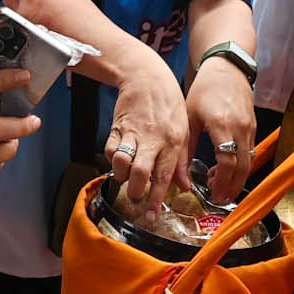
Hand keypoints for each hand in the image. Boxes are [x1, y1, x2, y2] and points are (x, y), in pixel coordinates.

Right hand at [105, 52, 189, 215]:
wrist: (146, 77)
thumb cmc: (169, 105)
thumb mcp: (183, 130)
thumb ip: (181, 162)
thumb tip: (183, 188)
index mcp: (172, 142)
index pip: (164, 176)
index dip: (156, 199)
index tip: (151, 216)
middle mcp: (152, 139)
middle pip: (140, 172)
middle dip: (135, 191)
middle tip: (136, 197)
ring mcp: (132, 133)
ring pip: (120, 162)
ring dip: (121, 175)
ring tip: (127, 177)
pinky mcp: (116, 127)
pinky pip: (109, 150)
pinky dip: (112, 160)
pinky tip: (120, 161)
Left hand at [186, 54, 254, 203]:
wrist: (227, 68)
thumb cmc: (205, 89)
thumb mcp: (189, 117)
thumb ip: (185, 147)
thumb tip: (178, 173)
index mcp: (222, 125)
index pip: (227, 163)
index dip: (221, 183)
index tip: (213, 195)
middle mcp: (240, 128)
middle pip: (242, 168)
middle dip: (232, 188)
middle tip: (220, 200)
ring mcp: (250, 128)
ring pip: (249, 162)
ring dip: (237, 179)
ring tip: (221, 189)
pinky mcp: (254, 127)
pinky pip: (250, 153)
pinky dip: (240, 166)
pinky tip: (225, 170)